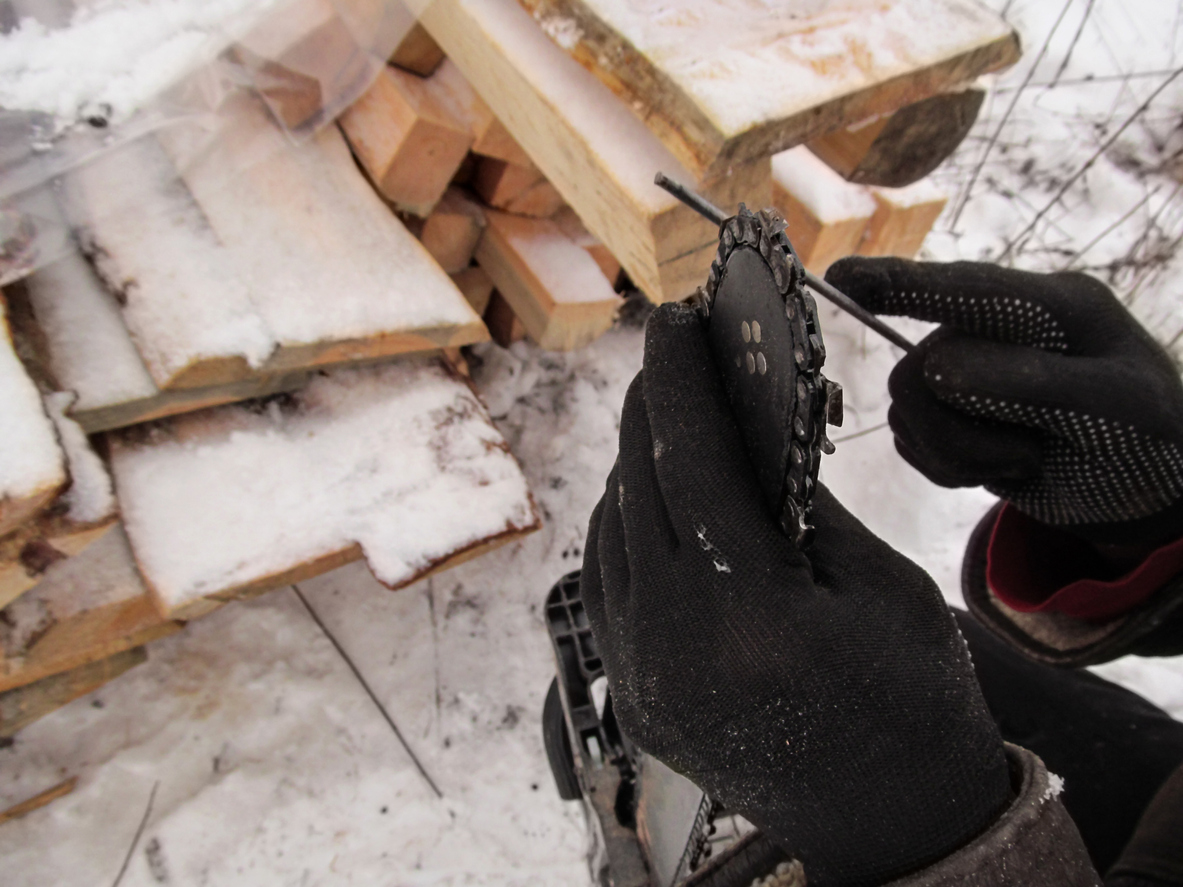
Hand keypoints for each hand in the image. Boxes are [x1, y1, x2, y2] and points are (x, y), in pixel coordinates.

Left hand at [581, 303, 1009, 886]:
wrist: (888, 819)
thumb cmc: (913, 699)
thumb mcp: (881, 585)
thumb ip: (804, 503)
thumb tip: (752, 425)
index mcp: (753, 618)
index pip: (691, 465)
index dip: (678, 381)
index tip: (672, 321)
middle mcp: (678, 647)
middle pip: (638, 490)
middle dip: (650, 409)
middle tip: (668, 356)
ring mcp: (644, 678)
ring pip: (611, 533)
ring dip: (633, 466)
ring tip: (668, 421)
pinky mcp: (634, 695)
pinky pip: (605, 583)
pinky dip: (622, 527)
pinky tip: (651, 498)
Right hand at [826, 258, 1182, 546]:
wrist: (1146, 495)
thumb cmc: (1150, 440)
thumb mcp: (1113, 408)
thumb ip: (1032, 382)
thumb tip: (937, 364)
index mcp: (1049, 307)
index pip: (962, 288)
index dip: (896, 282)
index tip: (840, 280)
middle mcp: (997, 332)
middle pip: (918, 372)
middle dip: (960, 430)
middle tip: (1024, 454)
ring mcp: (971, 372)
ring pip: (906, 413)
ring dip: (962, 455)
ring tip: (1025, 460)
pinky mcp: (952, 413)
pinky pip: (911, 442)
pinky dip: (953, 470)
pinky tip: (1004, 466)